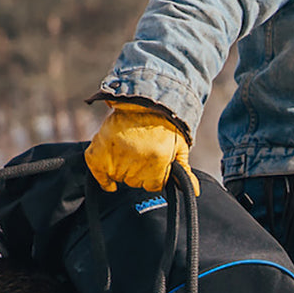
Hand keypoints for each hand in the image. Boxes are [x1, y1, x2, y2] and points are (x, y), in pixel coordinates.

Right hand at [84, 101, 198, 194]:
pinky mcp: (101, 146)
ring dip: (122, 171)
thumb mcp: (180, 147)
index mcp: (158, 160)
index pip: (153, 186)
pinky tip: (109, 182)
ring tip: (129, 156)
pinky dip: (101, 177)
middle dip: (138, 173)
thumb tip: (196, 192)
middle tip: (140, 157)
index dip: (153, 178)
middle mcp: (136, 159)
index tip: (153, 168)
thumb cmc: (166, 126)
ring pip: (118, 177)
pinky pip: (97, 170)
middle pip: (134, 182)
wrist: (145, 101)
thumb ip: (185, 172)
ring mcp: (117, 153)